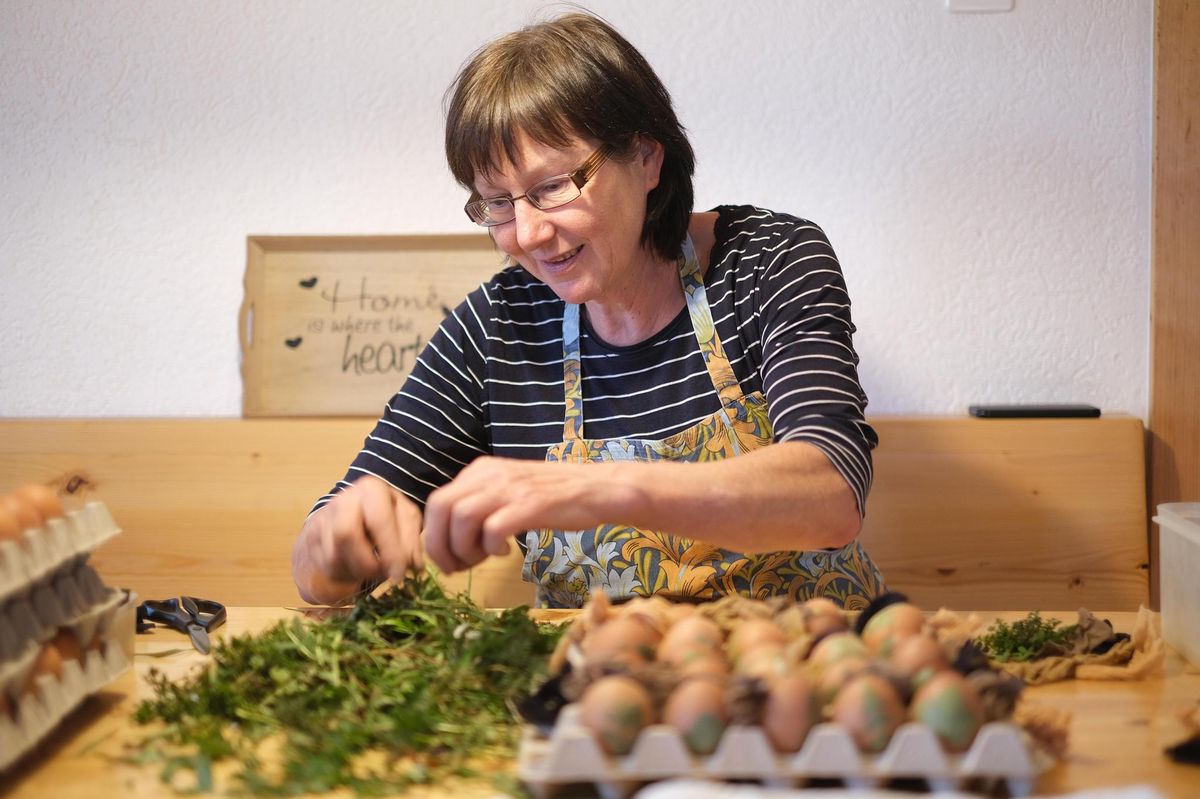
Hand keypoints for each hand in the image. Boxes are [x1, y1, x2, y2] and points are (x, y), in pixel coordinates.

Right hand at [292, 476, 423, 604]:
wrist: (350, 512)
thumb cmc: (385, 514)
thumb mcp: (404, 517)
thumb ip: (411, 539)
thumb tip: (414, 565)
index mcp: (371, 490)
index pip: (378, 520)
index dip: (391, 550)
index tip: (401, 573)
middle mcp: (342, 500)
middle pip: (346, 535)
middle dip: (368, 563)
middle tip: (385, 575)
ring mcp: (322, 520)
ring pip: (333, 556)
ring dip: (358, 572)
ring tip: (375, 571)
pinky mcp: (311, 540)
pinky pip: (327, 567)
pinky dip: (346, 575)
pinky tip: (358, 569)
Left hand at [422, 456, 637, 572]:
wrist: (598, 488)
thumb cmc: (553, 497)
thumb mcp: (507, 492)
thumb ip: (480, 506)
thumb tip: (449, 538)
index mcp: (480, 471)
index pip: (436, 502)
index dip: (434, 537)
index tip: (448, 561)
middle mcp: (490, 474)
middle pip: (441, 508)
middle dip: (441, 546)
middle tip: (457, 568)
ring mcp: (511, 487)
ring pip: (462, 518)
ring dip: (465, 548)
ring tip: (483, 559)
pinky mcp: (531, 504)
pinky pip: (494, 527)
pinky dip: (492, 546)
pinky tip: (505, 552)